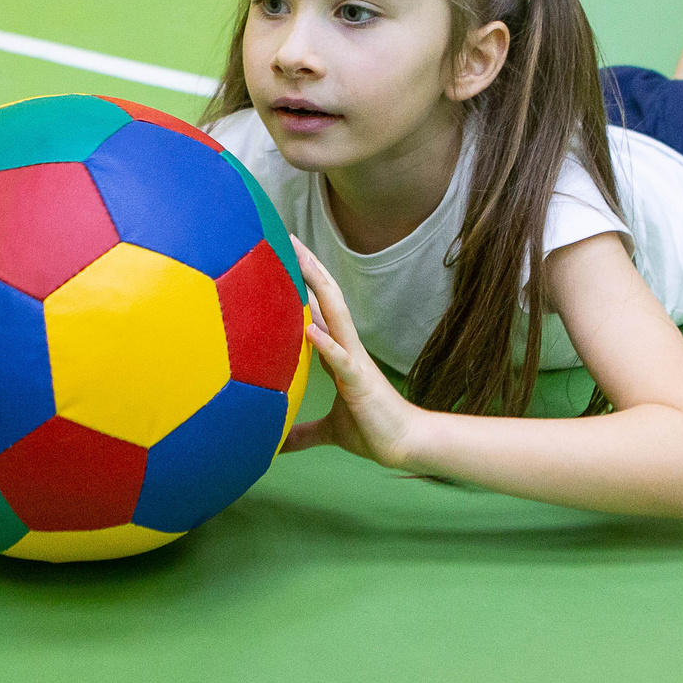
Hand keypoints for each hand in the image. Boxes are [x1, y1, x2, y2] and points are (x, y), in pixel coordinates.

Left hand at [290, 243, 426, 469]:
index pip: (319, 307)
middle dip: (309, 267)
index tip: (284, 253)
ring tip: (301, 261)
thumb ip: (303, 431)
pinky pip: (341, 359)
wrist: (405, 445)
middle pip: (327, 298)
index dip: (304, 281)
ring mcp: (354, 361)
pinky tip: (310, 329)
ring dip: (318, 288)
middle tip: (288, 237)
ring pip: (337, 315)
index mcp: (339, 351)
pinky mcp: (359, 382)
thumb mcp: (329, 430)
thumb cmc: (371, 430)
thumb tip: (278, 444)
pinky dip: (326, 343)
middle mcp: (347, 347)